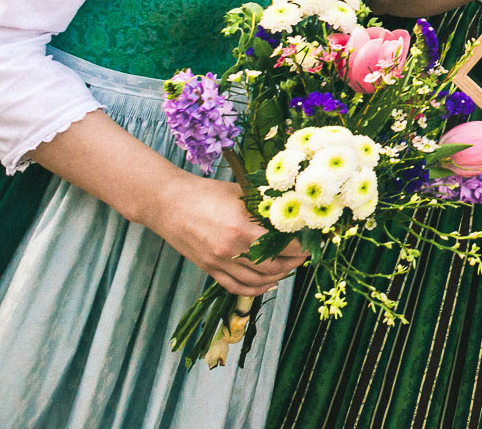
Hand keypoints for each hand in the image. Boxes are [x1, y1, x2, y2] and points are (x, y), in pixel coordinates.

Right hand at [143, 174, 304, 295]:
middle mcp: (230, 250)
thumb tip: (293, 207)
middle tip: (305, 253)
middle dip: (295, 261)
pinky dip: (256, 288)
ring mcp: (218, 263)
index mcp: (241, 229)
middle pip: (273, 267)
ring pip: (257, 280)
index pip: (282, 245)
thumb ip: (264, 204)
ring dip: (279, 275)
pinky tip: (269, 282)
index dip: (301, 245)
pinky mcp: (209, 269)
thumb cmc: (206, 193)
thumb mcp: (240, 192)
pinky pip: (237, 287)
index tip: (312, 239)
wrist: (168, 204)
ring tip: (291, 265)